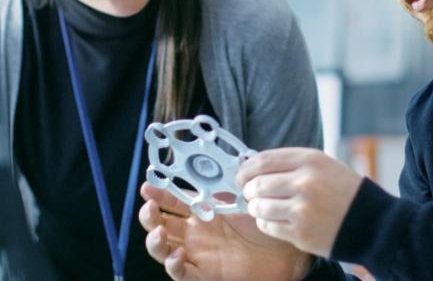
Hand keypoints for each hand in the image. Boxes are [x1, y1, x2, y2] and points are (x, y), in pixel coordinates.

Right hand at [139, 182, 312, 280]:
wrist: (284, 249)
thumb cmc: (265, 223)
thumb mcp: (243, 199)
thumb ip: (225, 185)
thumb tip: (210, 162)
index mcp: (201, 213)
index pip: (171, 202)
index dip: (157, 194)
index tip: (148, 186)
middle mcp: (194, 234)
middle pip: (159, 225)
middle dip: (149, 216)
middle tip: (150, 207)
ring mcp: (197, 255)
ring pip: (163, 251)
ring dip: (154, 242)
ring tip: (158, 233)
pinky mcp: (205, 274)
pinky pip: (181, 274)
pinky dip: (174, 266)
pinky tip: (178, 256)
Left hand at [237, 148, 362, 257]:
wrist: (372, 223)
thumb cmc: (345, 193)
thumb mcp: (324, 165)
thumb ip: (291, 164)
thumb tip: (253, 167)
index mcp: (311, 160)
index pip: (263, 160)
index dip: (246, 169)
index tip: (241, 175)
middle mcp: (305, 182)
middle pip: (258, 184)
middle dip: (249, 190)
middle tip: (251, 193)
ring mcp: (302, 209)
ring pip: (259, 207)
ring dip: (256, 208)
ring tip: (262, 207)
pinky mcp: (300, 232)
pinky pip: (268, 226)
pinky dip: (265, 223)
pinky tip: (274, 220)